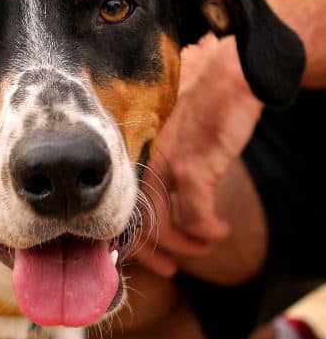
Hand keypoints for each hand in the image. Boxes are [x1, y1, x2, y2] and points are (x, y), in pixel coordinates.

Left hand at [137, 35, 263, 276]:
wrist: (225, 70)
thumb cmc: (193, 98)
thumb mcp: (161, 129)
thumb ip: (150, 159)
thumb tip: (144, 195)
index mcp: (126, 153)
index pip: (113, 204)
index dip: (124, 236)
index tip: (138, 253)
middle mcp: (137, 161)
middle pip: (132, 221)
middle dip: (150, 252)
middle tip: (167, 269)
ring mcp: (164, 165)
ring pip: (164, 224)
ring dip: (184, 244)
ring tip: (199, 249)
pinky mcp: (194, 167)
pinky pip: (197, 215)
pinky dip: (208, 230)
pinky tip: (219, 231)